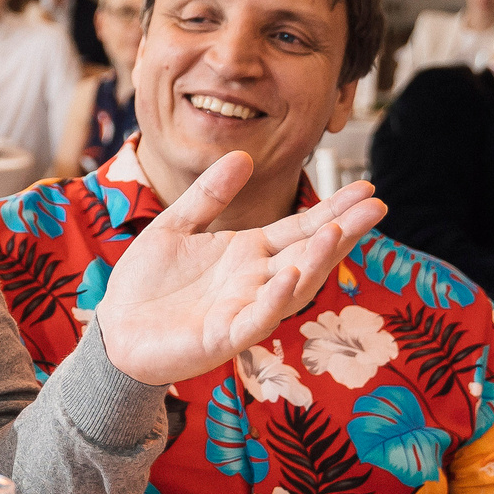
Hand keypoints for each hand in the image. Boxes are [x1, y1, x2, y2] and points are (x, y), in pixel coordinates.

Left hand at [92, 153, 386, 386]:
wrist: (115, 330)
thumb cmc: (147, 283)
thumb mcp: (175, 226)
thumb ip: (208, 195)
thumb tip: (243, 156)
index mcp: (248, 254)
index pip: (300, 228)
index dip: (333, 210)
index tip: (368, 188)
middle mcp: (255, 282)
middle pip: (308, 254)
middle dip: (342, 231)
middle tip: (377, 205)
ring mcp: (244, 310)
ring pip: (292, 287)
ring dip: (316, 260)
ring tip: (338, 231)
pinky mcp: (223, 338)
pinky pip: (257, 318)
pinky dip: (275, 298)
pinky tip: (290, 274)